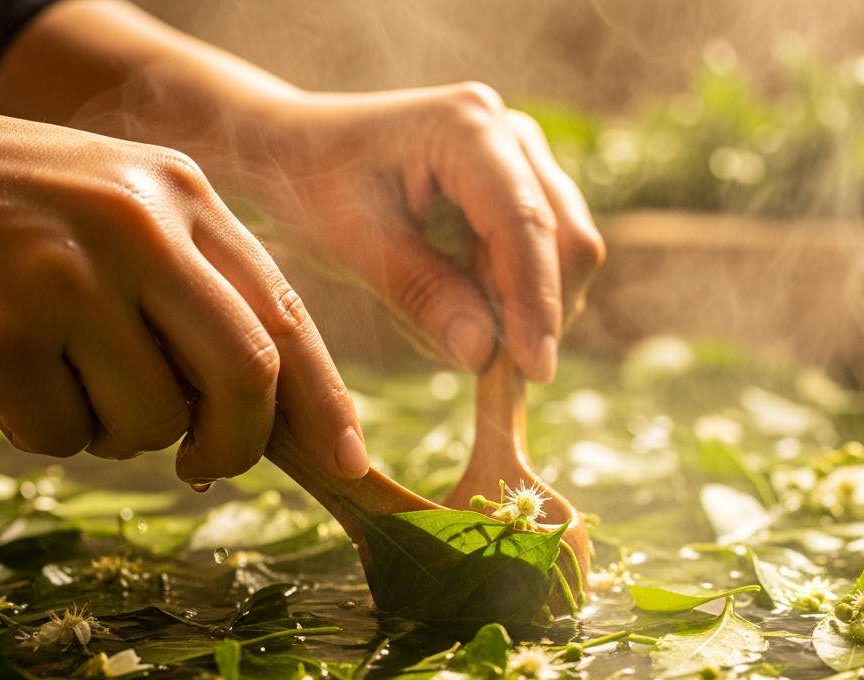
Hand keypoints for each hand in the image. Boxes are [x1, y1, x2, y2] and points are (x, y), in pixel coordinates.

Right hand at [0, 96, 368, 484]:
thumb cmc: (0, 209)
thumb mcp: (117, 213)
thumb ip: (194, 290)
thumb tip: (265, 411)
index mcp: (182, 195)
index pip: (284, 313)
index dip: (324, 401)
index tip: (351, 463)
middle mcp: (140, 227)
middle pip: (246, 374)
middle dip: (236, 443)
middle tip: (207, 464)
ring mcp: (71, 275)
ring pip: (151, 420)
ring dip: (116, 431)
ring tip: (62, 372)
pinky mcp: (1, 328)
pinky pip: (61, 435)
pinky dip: (43, 428)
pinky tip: (4, 370)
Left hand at [250, 84, 604, 381]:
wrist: (296, 154)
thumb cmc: (313, 187)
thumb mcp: (352, 245)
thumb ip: (421, 294)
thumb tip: (484, 355)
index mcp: (466, 127)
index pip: (524, 222)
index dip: (535, 301)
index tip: (533, 369)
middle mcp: (510, 132)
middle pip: (566, 237)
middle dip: (536, 310)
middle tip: (485, 367)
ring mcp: (524, 159)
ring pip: (565, 252)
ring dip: (519, 307)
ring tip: (440, 321)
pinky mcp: (524, 189)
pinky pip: (544, 257)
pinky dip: (510, 297)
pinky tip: (452, 301)